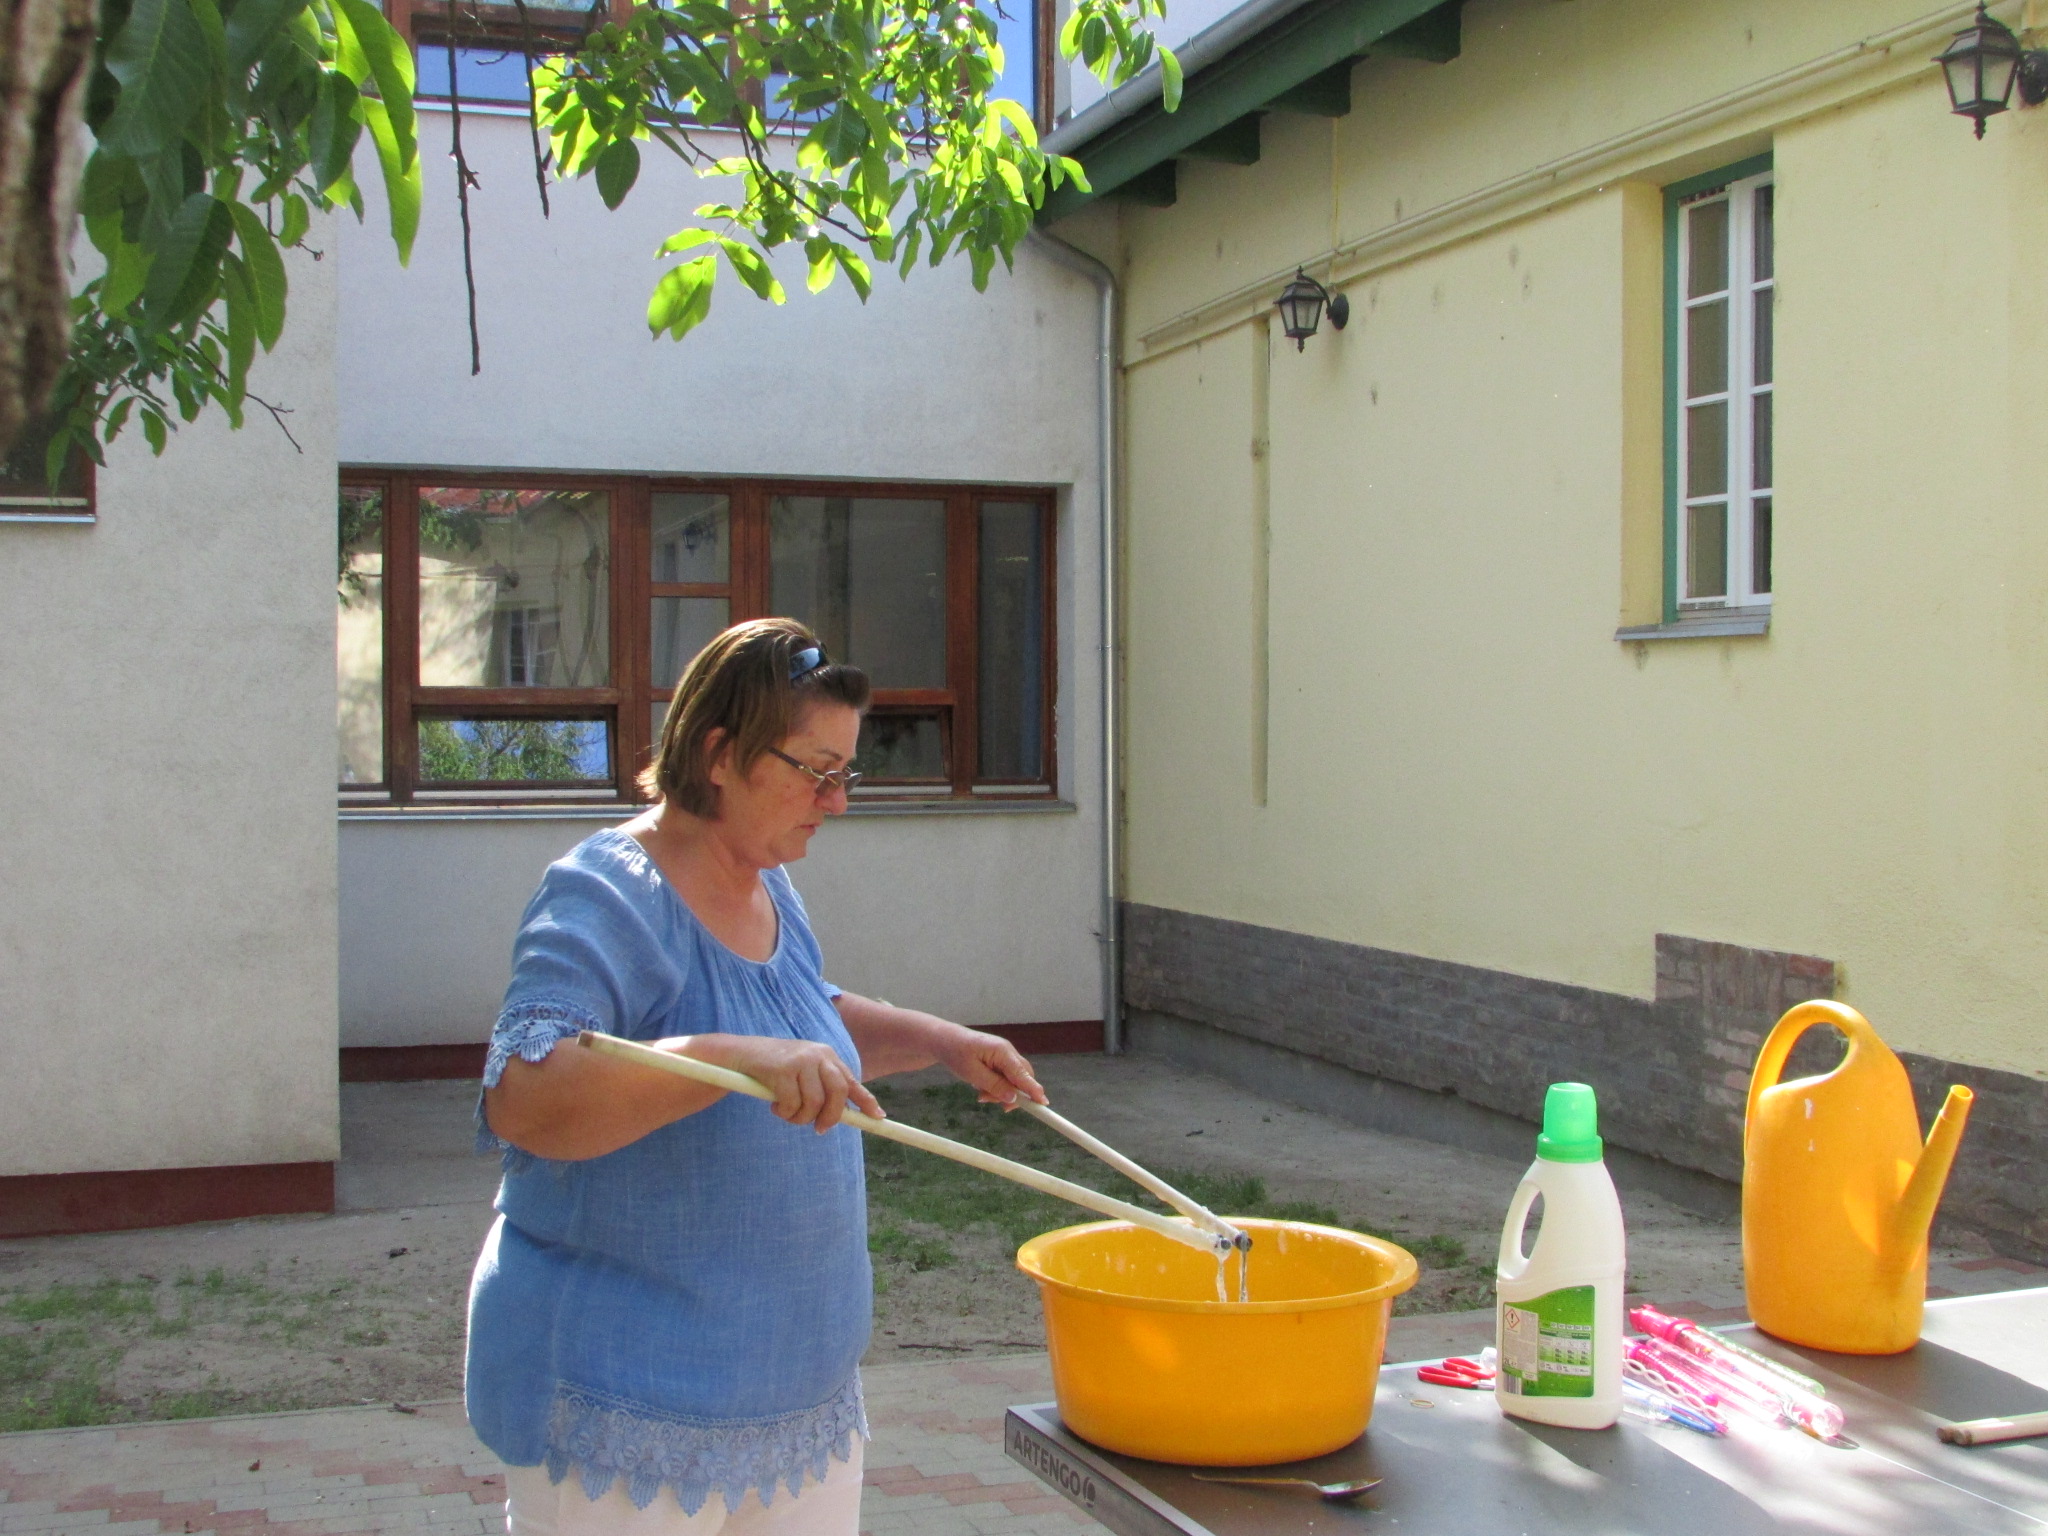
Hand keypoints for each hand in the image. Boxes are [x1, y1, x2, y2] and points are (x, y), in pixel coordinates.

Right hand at [679, 1035, 883, 1131]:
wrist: (743, 1054)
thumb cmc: (775, 1070)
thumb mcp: (803, 1075)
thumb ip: (821, 1089)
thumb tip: (837, 1118)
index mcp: (827, 1056)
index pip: (851, 1081)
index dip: (866, 1100)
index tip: (878, 1118)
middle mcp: (818, 1055)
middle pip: (838, 1093)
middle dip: (831, 1117)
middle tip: (819, 1129)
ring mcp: (801, 1061)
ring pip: (814, 1103)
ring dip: (800, 1118)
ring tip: (786, 1113)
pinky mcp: (782, 1069)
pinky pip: (792, 1104)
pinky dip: (784, 1112)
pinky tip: (774, 1106)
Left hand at [934, 1026, 1047, 1108]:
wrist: (944, 1040)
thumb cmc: (956, 1053)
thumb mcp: (972, 1073)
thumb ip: (994, 1085)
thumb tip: (1013, 1098)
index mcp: (1002, 1052)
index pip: (1023, 1074)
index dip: (1034, 1090)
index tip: (1043, 1104)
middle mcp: (1008, 1052)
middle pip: (1022, 1078)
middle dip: (1012, 1095)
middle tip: (996, 1105)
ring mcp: (1005, 1056)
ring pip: (1014, 1080)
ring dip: (1001, 1092)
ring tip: (980, 1095)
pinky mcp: (999, 1061)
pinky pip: (1005, 1078)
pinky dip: (996, 1087)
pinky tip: (981, 1088)